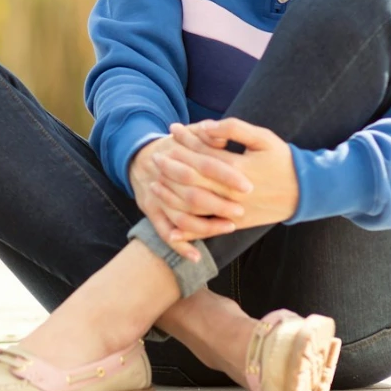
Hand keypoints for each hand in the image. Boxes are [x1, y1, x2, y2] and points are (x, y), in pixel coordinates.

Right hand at [128, 129, 248, 261]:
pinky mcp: (150, 211)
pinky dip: (180, 246)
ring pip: (180, 217)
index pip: (205, 165)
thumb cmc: (177, 146)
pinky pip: (164, 232)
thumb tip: (225, 138)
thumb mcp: (191, 134)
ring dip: (206, 226)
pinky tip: (196, 257)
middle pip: (193, 194)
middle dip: (219, 205)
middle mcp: (165, 176)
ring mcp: (156, 196)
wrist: (143, 156)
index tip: (247, 186)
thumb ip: (207, 135)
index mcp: (178, 154)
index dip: (227, 176)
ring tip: (230, 227)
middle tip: (241, 210)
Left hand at [166, 117, 299, 229]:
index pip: (203, 154)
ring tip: (155, 183)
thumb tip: (205, 126)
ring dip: (172, 195)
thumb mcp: (263, 138)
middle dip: (171, 168)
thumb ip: (234, 129)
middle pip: (193, 180)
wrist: (305, 192)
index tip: (172, 129)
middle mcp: (232, 192)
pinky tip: (171, 227)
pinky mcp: (235, 224)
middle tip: (155, 156)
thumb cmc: (283, 161)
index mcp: (238, 169)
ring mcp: (233, 211)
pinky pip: (208, 229)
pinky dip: (188, 230)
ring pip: (195, 206)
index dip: (185, 141)